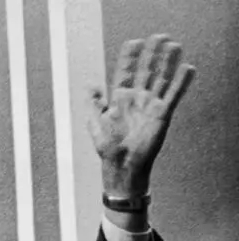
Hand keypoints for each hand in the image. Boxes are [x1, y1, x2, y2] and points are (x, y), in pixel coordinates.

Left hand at [89, 34, 194, 197]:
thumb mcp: (95, 123)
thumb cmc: (108, 148)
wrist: (121, 167)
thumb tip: (91, 84)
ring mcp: (150, 106)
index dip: (130, 58)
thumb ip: (93, 103)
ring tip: (174, 46)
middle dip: (152, 55)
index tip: (134, 43)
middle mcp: (137, 100)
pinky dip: (180, 83)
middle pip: (146, 72)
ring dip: (168, 63)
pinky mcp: (162, 115)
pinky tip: (187, 69)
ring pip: (161, 80)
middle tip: (159, 37)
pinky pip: (172, 96)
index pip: (126, 73)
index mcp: (120, 99)